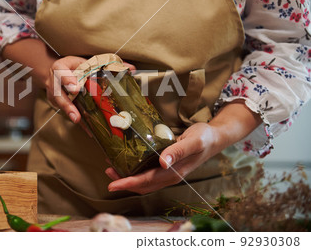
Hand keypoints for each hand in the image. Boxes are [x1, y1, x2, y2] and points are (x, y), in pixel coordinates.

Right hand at [45, 57, 136, 122]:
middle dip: (67, 104)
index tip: (76, 88)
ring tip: (78, 120)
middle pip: (58, 93)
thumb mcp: (85, 60)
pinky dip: (79, 123)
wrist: (57, 72)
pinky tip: (89, 130)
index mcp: (60, 68)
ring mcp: (55, 95)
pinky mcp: (59, 105)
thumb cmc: (75, 66)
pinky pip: (69, 114)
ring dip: (70, 114)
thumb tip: (131, 68)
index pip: (61, 72)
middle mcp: (54, 82)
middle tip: (76, 113)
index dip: (68, 80)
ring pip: (61, 105)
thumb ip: (107, 64)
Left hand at [106, 100, 261, 193]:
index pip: (147, 181)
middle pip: (143, 185)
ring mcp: (169, 173)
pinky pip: (149, 174)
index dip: (128, 183)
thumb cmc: (204, 138)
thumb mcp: (193, 141)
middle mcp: (170, 175)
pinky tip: (128, 162)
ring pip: (145, 182)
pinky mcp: (168, 167)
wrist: (215, 138)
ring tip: (112, 169)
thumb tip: (163, 162)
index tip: (113, 184)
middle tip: (108, 174)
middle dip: (124, 182)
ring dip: (128, 178)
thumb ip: (178, 151)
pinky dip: (136, 172)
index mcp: (174, 172)